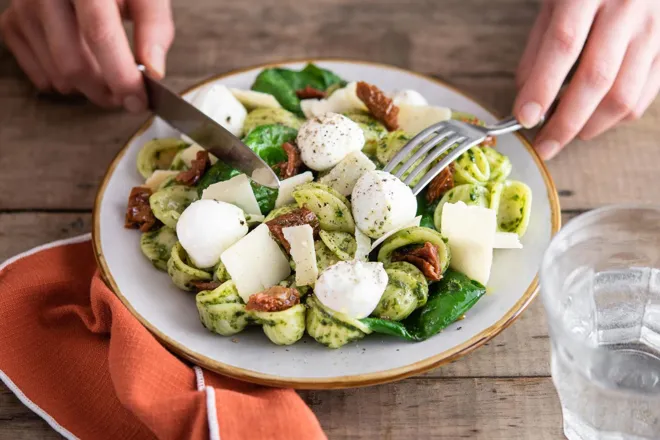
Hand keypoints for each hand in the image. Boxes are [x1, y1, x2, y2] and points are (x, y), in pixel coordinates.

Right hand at [0, 0, 173, 111]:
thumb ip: (154, 27)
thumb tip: (153, 71)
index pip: (99, 33)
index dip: (121, 75)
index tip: (137, 100)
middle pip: (73, 63)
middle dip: (105, 91)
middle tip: (126, 95)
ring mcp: (24, 9)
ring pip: (57, 76)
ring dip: (87, 88)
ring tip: (106, 72)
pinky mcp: (12, 24)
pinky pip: (40, 76)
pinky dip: (66, 83)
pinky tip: (82, 64)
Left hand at [514, 0, 659, 159]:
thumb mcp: (552, 5)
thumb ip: (538, 51)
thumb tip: (527, 104)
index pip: (563, 46)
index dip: (542, 87)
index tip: (525, 118)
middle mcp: (626, 8)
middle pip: (597, 78)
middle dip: (565, 122)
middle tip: (543, 145)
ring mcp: (652, 30)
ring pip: (623, 95)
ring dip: (590, 126)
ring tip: (566, 134)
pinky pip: (642, 98)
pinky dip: (613, 119)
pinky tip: (592, 120)